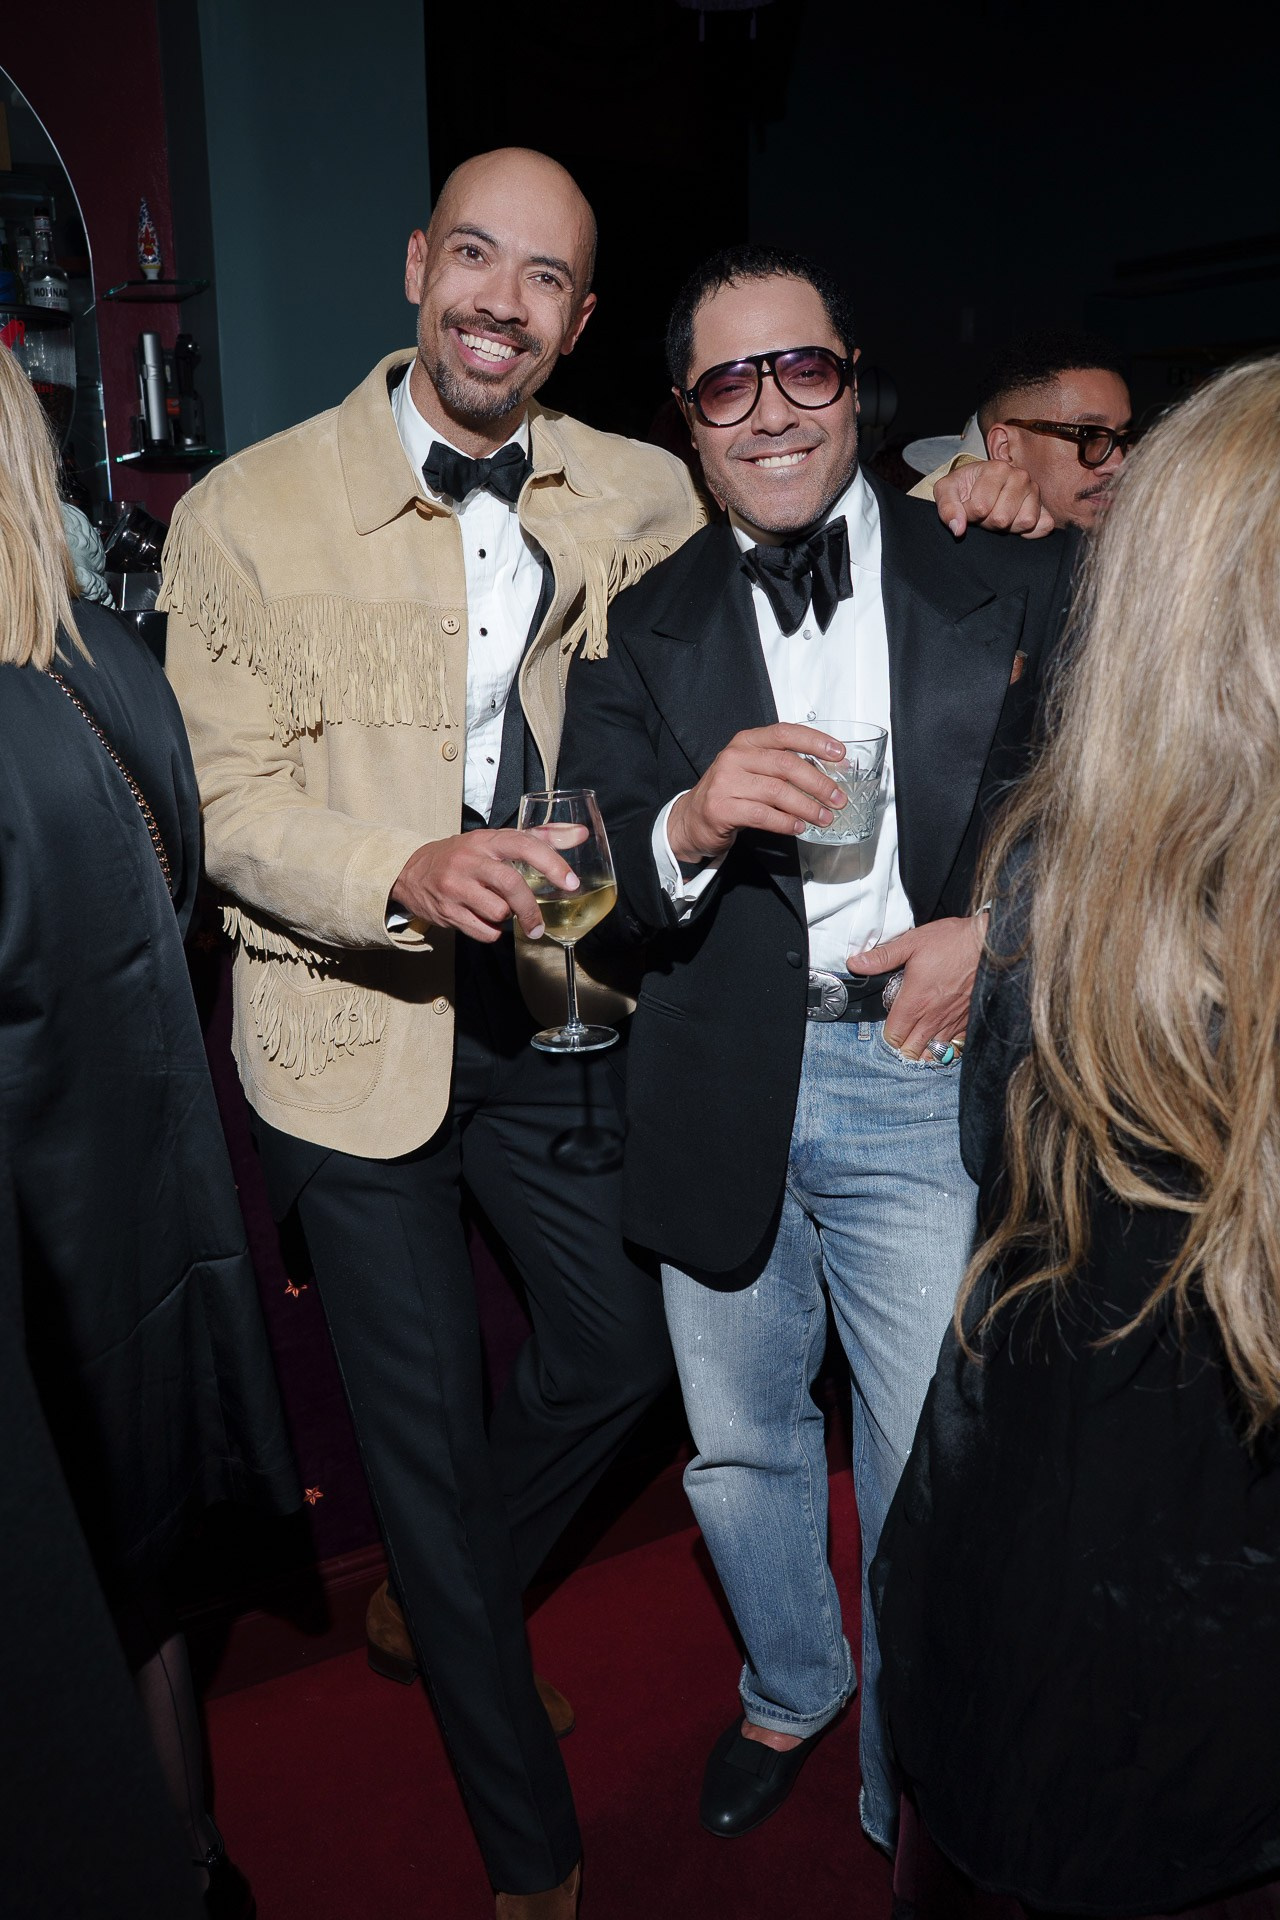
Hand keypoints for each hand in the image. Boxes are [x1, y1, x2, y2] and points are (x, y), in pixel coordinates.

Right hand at [390, 828, 579, 943]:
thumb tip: (580, 834)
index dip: (552, 863)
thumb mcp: (496, 841)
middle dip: (530, 909)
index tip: (570, 883)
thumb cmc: (465, 855)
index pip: (524, 845)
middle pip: (510, 885)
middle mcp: (470, 861)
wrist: (411, 871)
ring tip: (499, 910)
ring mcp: (456, 887)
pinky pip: (483, 931)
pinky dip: (492, 931)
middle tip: (539, 924)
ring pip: (498, 912)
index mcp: (486, 841)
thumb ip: (540, 837)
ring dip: (506, 918)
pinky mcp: (446, 911)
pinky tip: (484, 920)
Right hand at [667, 723, 849, 865]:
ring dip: (807, 807)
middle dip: (818, 783)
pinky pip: (763, 815)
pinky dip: (786, 822)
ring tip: (824, 817)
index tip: (839, 754)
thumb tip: (827, 771)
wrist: (692, 818)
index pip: (786, 733)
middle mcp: (735, 757)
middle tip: (838, 798)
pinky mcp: (722, 808)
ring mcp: (726, 782)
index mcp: (746, 741)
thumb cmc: (730, 792)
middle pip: (786, 765)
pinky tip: (799, 827)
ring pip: (777, 792)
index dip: (815, 741)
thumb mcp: (752, 768)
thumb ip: (782, 765)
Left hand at [847, 913, 986, 1061]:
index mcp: (915, 1001)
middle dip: (902, 1048)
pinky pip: (954, 1046)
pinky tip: (940, 1039)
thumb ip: (882, 957)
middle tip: (900, 1037)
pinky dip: (945, 1047)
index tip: (888, 1027)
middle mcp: (933, 1017)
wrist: (992, 945)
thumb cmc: (952, 942)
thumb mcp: (912, 942)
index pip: (893, 1036)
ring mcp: (953, 1022)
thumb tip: (854, 963)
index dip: (887, 1035)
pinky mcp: (969, 1021)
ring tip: (917, 1042)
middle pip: (911, 1050)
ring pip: (932, 1052)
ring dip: (922, 1049)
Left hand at [933, 461, 1054, 539]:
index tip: (969, 506)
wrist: (979, 485)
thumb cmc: (963, 487)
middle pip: (1002, 518)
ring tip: (997, 514)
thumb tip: (958, 529)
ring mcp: (1035, 491)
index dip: (970, 514)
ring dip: (1006, 528)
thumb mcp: (946, 491)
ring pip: (1023, 523)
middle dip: (987, 522)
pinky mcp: (1044, 508)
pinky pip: (1043, 527)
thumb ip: (947, 508)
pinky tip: (1013, 524)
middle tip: (984, 512)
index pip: (980, 508)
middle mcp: (1020, 476)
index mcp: (997, 468)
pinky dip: (1027, 533)